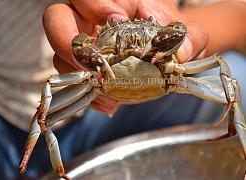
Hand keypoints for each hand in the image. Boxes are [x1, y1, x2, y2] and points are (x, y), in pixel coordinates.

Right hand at [42, 0, 207, 113]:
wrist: (162, 54)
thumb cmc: (166, 35)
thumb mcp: (180, 32)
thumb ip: (189, 37)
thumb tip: (181, 52)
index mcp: (110, 2)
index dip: (96, 6)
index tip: (117, 20)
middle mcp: (89, 23)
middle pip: (56, 21)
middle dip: (66, 41)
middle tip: (92, 63)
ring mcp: (85, 49)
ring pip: (61, 58)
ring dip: (81, 78)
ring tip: (108, 95)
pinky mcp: (86, 72)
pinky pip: (75, 83)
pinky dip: (90, 96)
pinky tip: (109, 104)